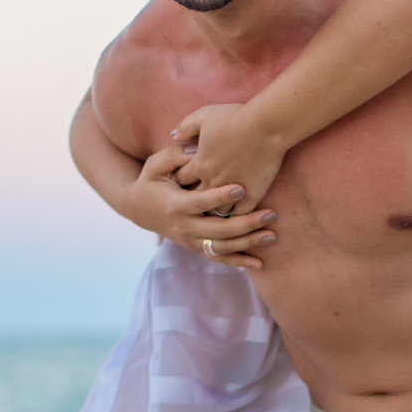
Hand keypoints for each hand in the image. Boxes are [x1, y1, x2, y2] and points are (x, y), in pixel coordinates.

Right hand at [124, 148, 277, 263]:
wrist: (138, 209)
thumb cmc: (151, 180)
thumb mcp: (156, 164)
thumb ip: (175, 155)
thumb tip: (197, 147)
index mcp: (175, 205)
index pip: (201, 203)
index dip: (220, 197)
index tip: (242, 188)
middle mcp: (183, 227)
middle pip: (218, 230)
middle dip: (246, 223)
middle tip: (271, 213)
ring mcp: (190, 241)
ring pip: (222, 247)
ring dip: (249, 243)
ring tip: (272, 234)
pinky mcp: (196, 248)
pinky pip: (219, 258)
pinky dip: (239, 262)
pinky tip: (260, 263)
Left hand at [170, 103, 287, 213]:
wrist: (266, 126)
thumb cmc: (235, 117)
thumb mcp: (204, 115)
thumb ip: (186, 127)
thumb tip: (174, 137)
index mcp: (199, 163)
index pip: (182, 178)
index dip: (182, 178)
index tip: (186, 178)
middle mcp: (212, 180)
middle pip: (196, 197)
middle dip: (196, 198)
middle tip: (199, 198)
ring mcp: (232, 190)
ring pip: (217, 210)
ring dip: (216, 209)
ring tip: (218, 209)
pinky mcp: (252, 195)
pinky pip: (240, 214)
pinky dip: (237, 216)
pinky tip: (239, 213)